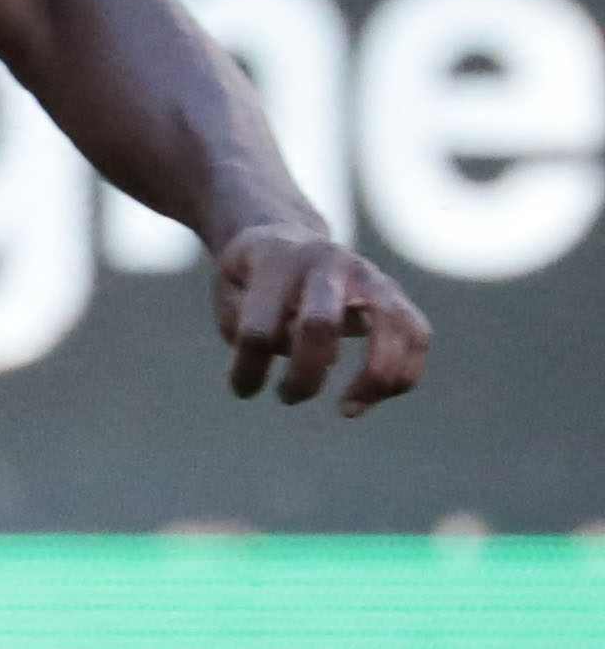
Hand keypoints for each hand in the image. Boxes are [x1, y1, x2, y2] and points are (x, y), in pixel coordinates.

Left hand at [210, 225, 429, 407]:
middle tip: (287, 397)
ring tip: (347, 410)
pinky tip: (371, 398)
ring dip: (371, 379)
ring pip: (389, 327)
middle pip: (320, 324)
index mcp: (276, 263)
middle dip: (304, 374)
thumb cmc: (252, 281)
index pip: (258, 328)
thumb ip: (248, 326)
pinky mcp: (395, 294)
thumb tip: (302, 351)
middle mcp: (328, 264)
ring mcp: (369, 275)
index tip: (243, 390)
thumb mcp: (231, 296)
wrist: (286, 238)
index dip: (249, 369)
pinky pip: (417, 335)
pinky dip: (403, 374)